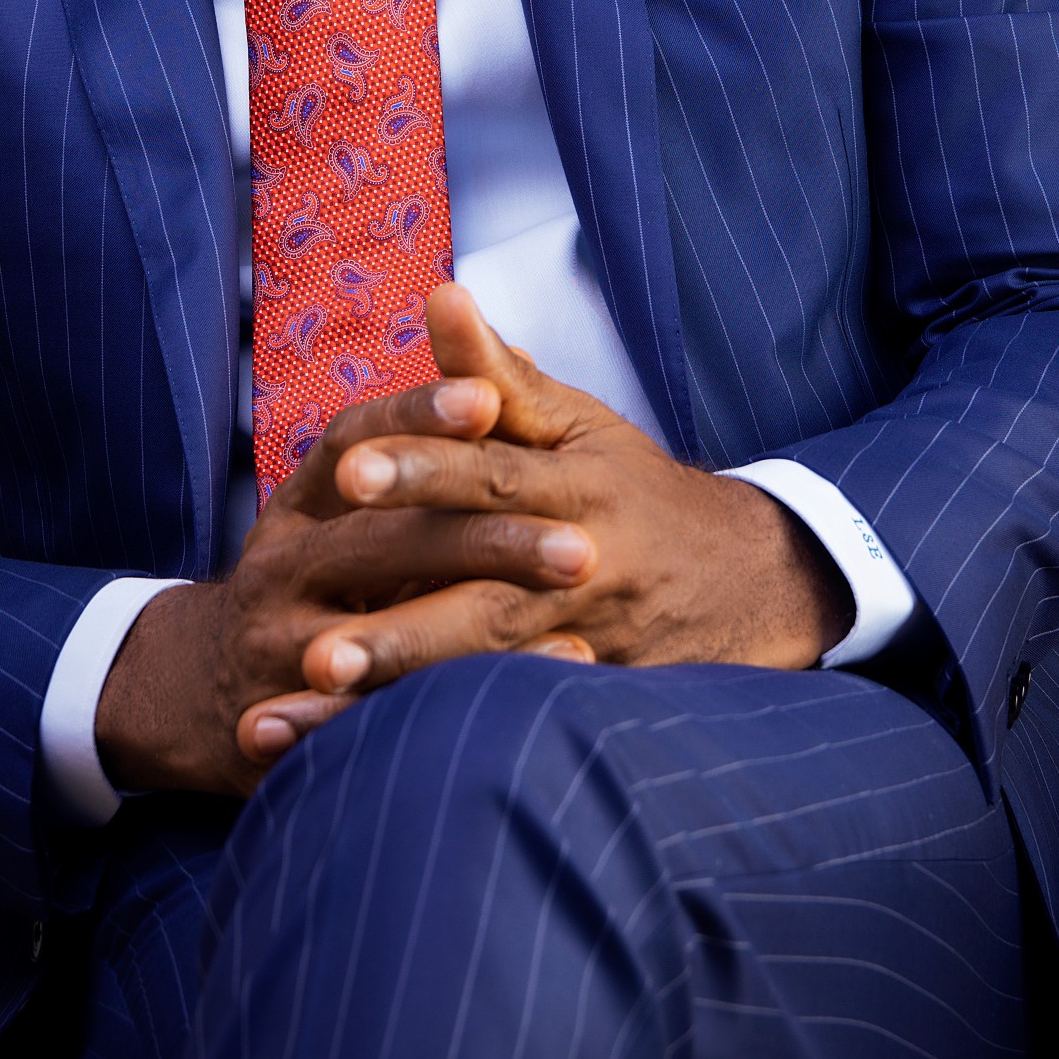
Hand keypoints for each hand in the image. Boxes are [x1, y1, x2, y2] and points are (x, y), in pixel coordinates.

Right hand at [93, 369, 594, 797]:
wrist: (198, 688)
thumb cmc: (310, 573)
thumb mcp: (340, 499)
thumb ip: (412, 428)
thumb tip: (463, 308)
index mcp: (304, 500)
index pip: (353, 439)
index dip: (417, 414)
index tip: (491, 400)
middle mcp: (281, 563)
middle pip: (376, 542)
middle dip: (483, 543)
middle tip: (583, 547)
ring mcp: (275, 647)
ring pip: (374, 638)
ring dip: (474, 637)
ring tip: (577, 631)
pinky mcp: (289, 725)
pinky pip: (374, 721)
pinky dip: (446, 713)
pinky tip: (526, 706)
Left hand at [292, 284, 851, 699]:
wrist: (749, 582)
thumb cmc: (637, 489)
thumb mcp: (581, 423)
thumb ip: (499, 374)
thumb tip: (439, 295)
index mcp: (577, 490)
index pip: (493, 478)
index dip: (427, 469)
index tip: (351, 473)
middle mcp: (583, 573)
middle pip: (486, 601)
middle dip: (401, 628)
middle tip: (310, 641)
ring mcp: (587, 649)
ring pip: (486, 680)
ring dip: (397, 698)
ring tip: (309, 708)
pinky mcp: (586, 703)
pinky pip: (501, 727)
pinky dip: (426, 741)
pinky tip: (347, 762)